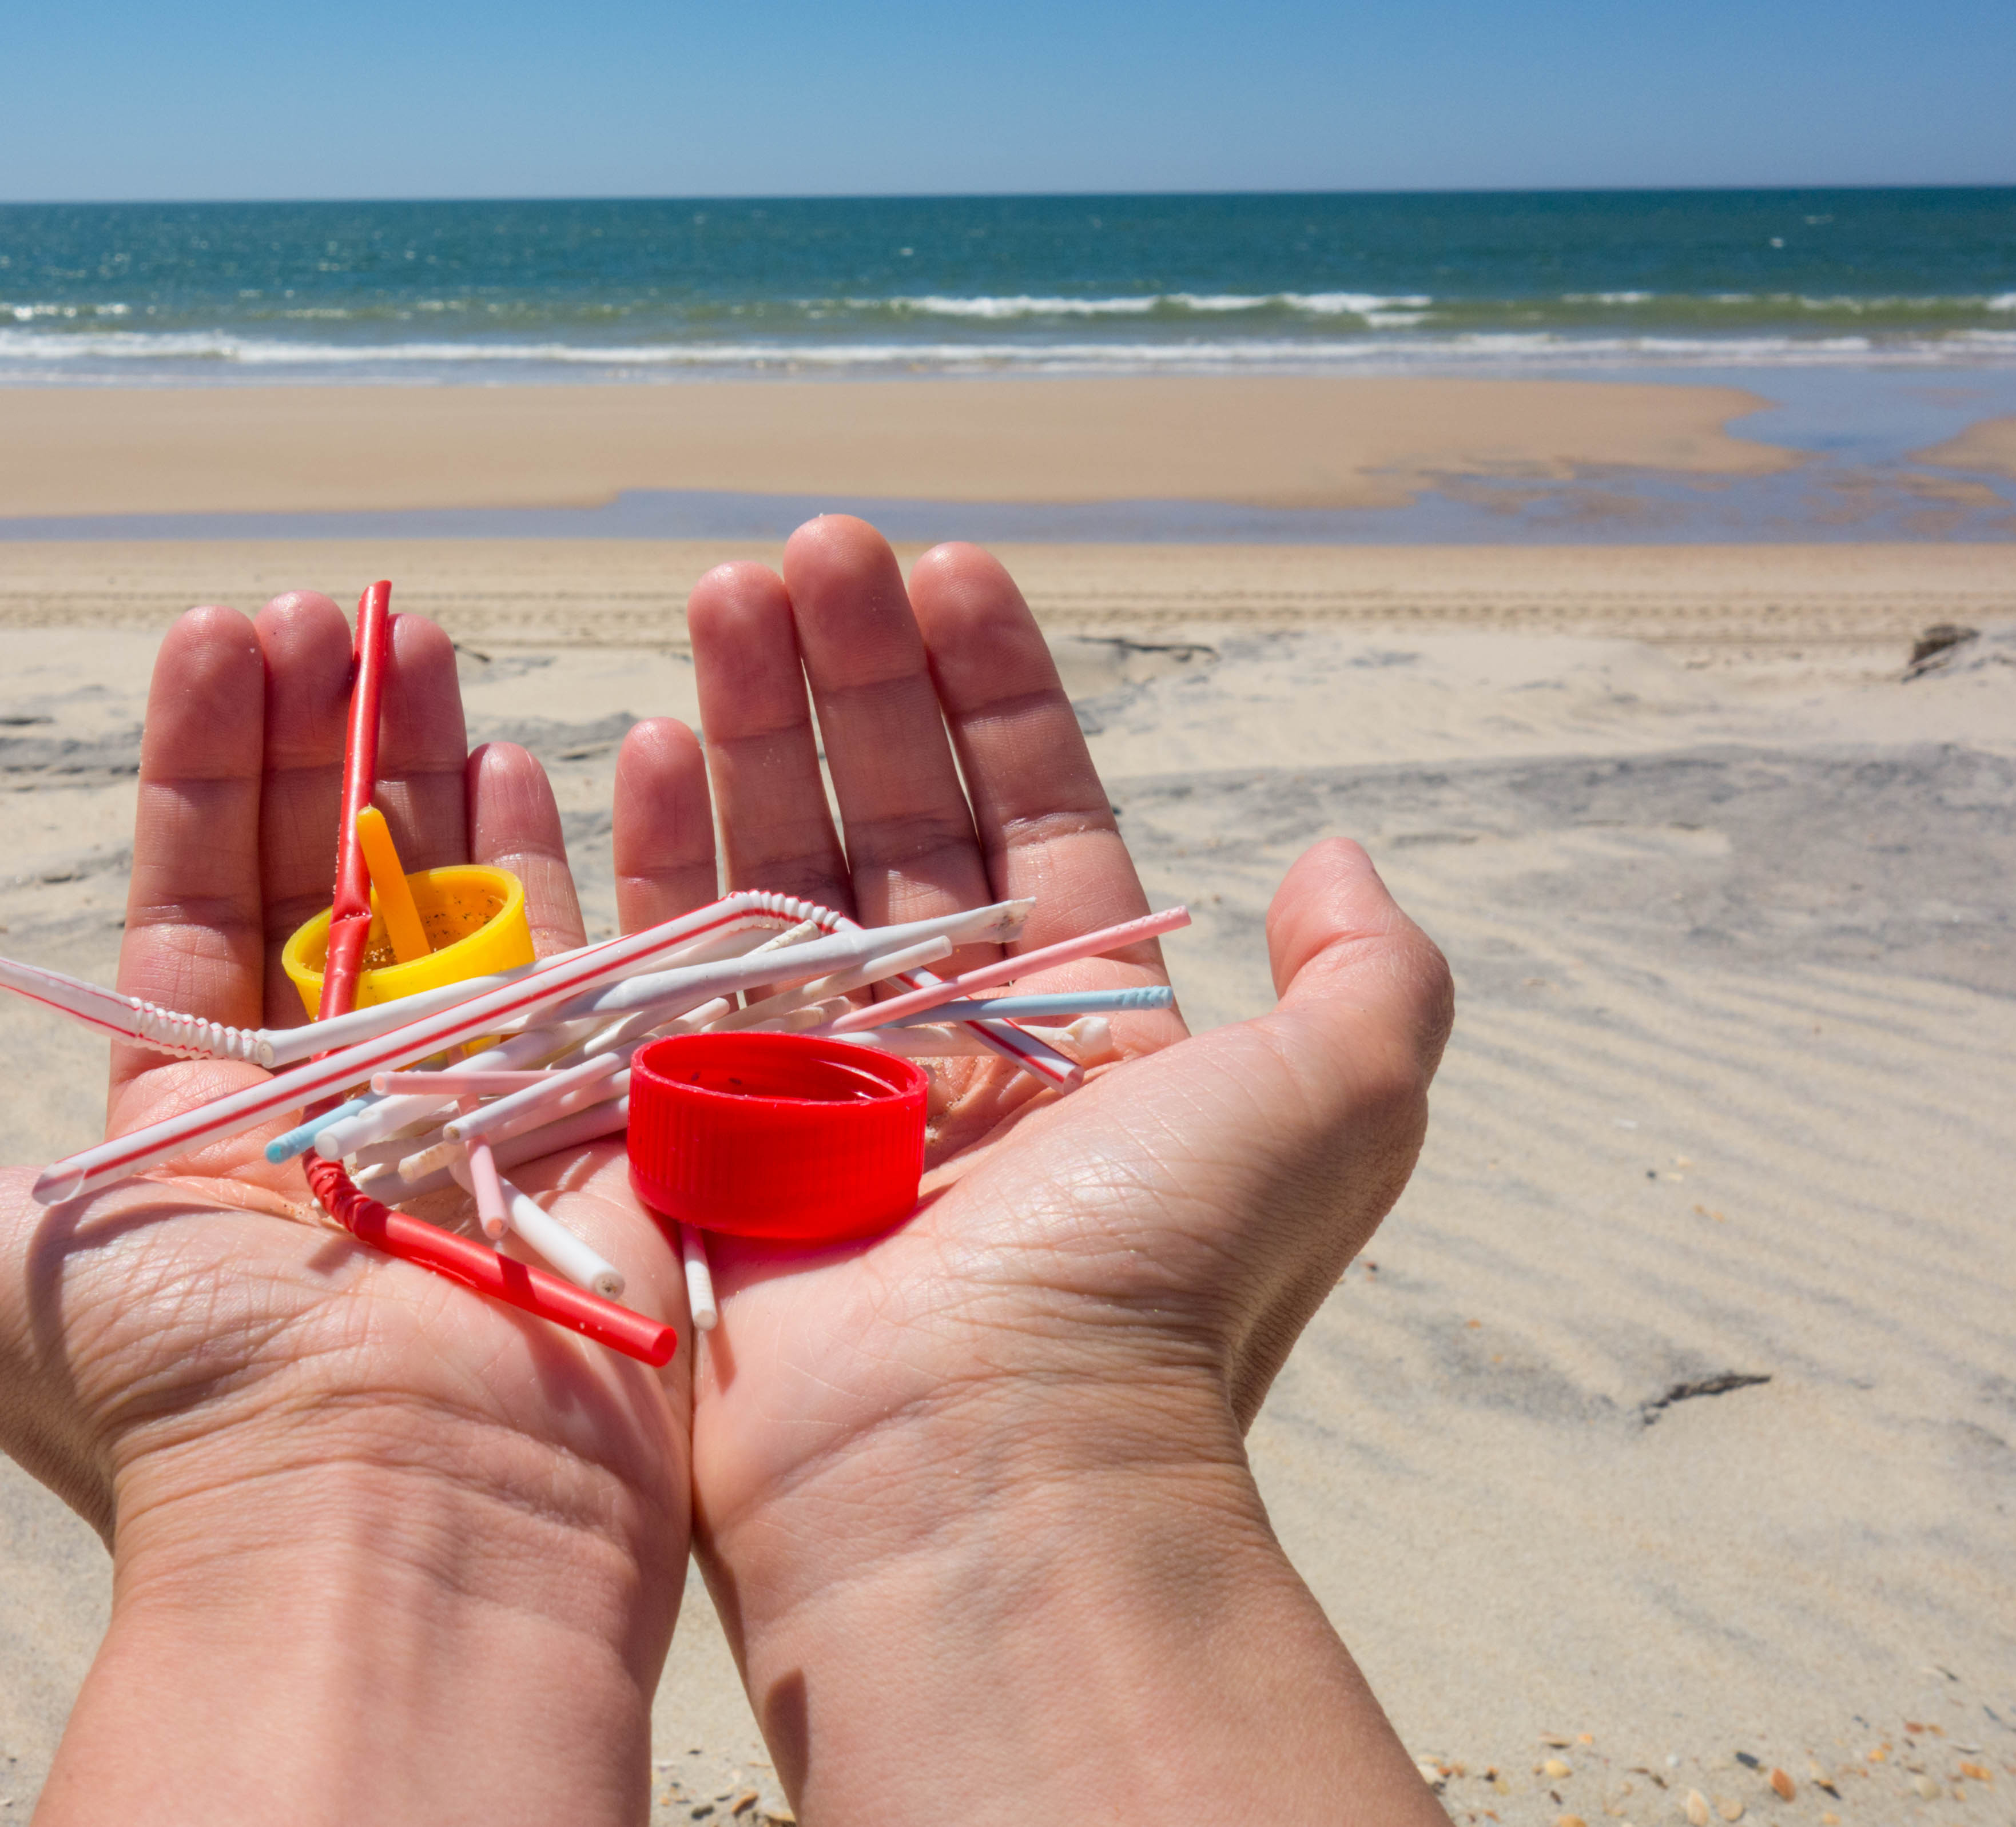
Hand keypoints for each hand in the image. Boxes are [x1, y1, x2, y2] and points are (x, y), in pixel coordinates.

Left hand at [0, 596, 690, 1825]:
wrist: (394, 1513)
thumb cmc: (174, 1394)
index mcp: (195, 1125)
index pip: (197, 903)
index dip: (204, 769)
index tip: (215, 634)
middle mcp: (331, 1102)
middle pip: (324, 869)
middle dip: (317, 729)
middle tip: (324, 605)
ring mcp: (466, 1100)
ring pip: (446, 889)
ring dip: (423, 752)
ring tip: (411, 627)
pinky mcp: (581, 1113)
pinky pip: (570, 956)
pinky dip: (545, 850)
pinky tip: (523, 746)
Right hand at [617, 518, 1453, 1825]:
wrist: (974, 1469)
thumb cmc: (1154, 1282)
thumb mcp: (1338, 1108)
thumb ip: (1370, 976)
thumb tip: (1337, 857)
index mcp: (1080, 1032)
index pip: (1030, 811)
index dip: (992, 685)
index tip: (948, 564)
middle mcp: (943, 1048)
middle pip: (887, 814)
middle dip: (851, 672)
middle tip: (808, 545)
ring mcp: (807, 1088)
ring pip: (773, 862)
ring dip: (751, 717)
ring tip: (725, 590)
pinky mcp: (695, 1135)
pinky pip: (665, 961)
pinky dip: (654, 846)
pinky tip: (646, 736)